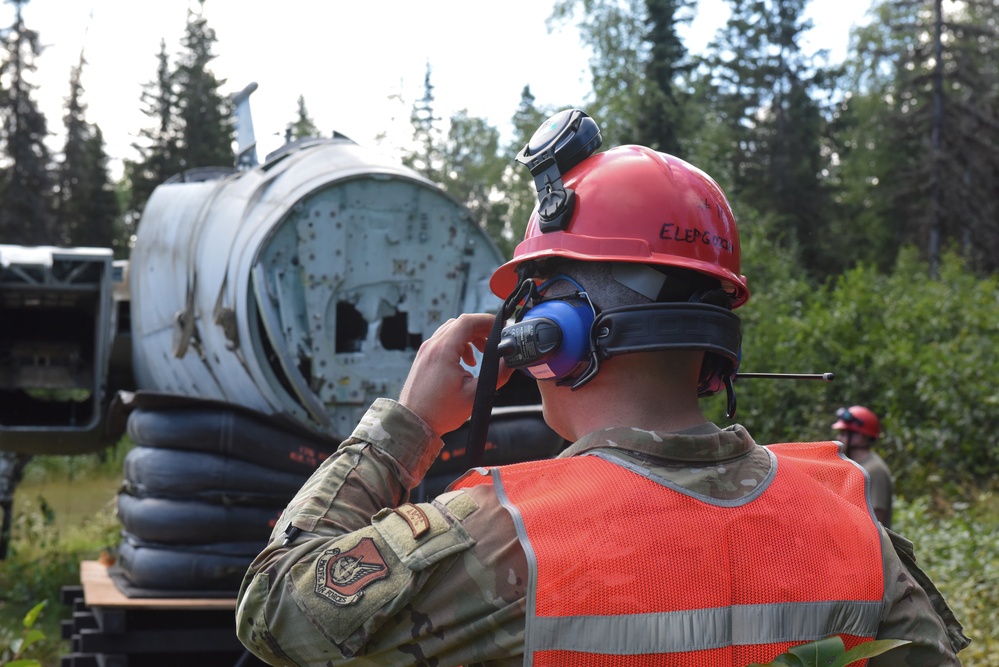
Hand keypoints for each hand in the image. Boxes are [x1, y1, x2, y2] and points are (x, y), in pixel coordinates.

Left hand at [399, 313, 512, 435]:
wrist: (414, 423)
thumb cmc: (440, 412)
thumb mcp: (475, 394)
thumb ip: (497, 374)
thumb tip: (510, 361)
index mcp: (443, 350)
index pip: (467, 322)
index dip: (487, 320)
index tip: (500, 327)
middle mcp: (432, 346)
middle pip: (460, 324)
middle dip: (480, 329)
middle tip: (494, 341)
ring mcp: (425, 351)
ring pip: (451, 331)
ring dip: (469, 338)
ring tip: (481, 354)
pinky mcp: (424, 358)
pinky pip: (443, 342)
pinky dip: (458, 345)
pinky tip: (466, 362)